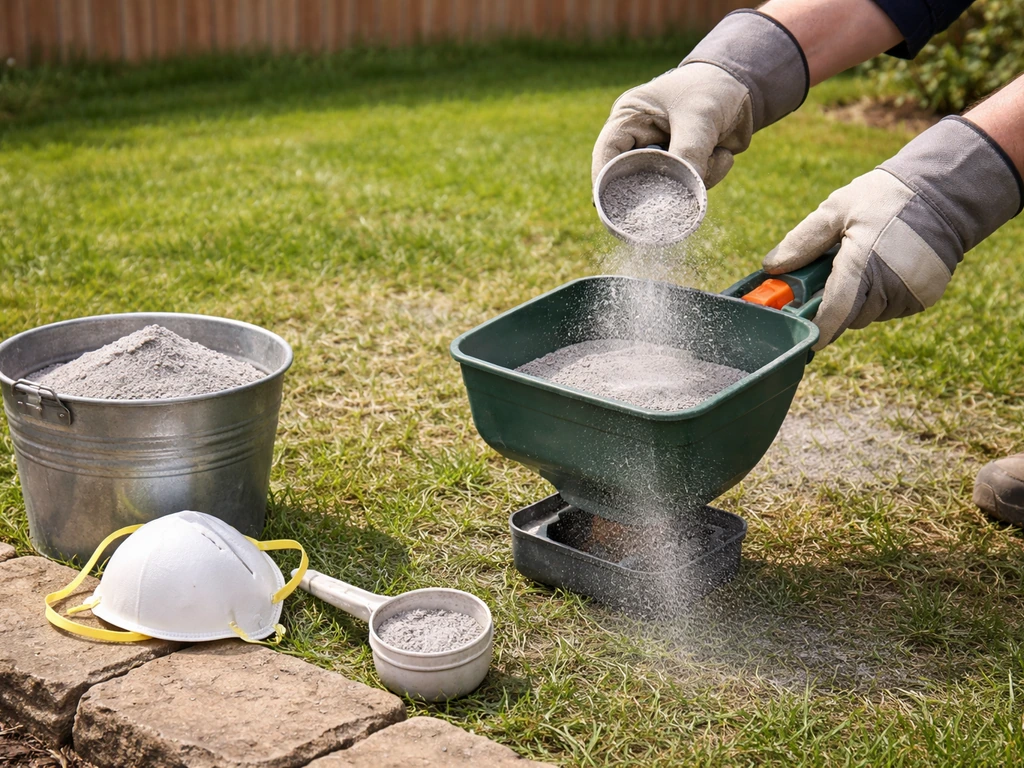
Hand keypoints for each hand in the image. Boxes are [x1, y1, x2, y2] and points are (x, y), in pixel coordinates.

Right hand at [591, 64, 751, 188]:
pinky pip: (689, 187)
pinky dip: (710, 175)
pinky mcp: (681, 168)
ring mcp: (661, 157)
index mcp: (630, 118)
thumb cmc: (711, 89)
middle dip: (661, 185)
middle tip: (678, 194)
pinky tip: (722, 154)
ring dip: (696, 178)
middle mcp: (639, 140)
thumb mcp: (699, 117)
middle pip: (634, 177)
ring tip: (717, 154)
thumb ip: (688, 152)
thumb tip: (682, 193)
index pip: (607, 153)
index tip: (608, 207)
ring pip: (665, 187)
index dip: (603, 181)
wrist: (747, 88)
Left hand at [764, 117, 1022, 350]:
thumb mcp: (836, 210)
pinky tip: (884, 269)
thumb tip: (771, 268)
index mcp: (862, 264)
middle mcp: (888, 285)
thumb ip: (802, 241)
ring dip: (858, 301)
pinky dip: (881, 297)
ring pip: (869, 315)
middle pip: (848, 317)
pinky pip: (891, 309)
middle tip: (830, 278)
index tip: (803, 338)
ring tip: (863, 264)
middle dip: (834, 305)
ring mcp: (909, 294)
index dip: (817, 329)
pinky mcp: (924, 297)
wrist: (942, 193)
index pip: (834, 313)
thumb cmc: (884, 199)